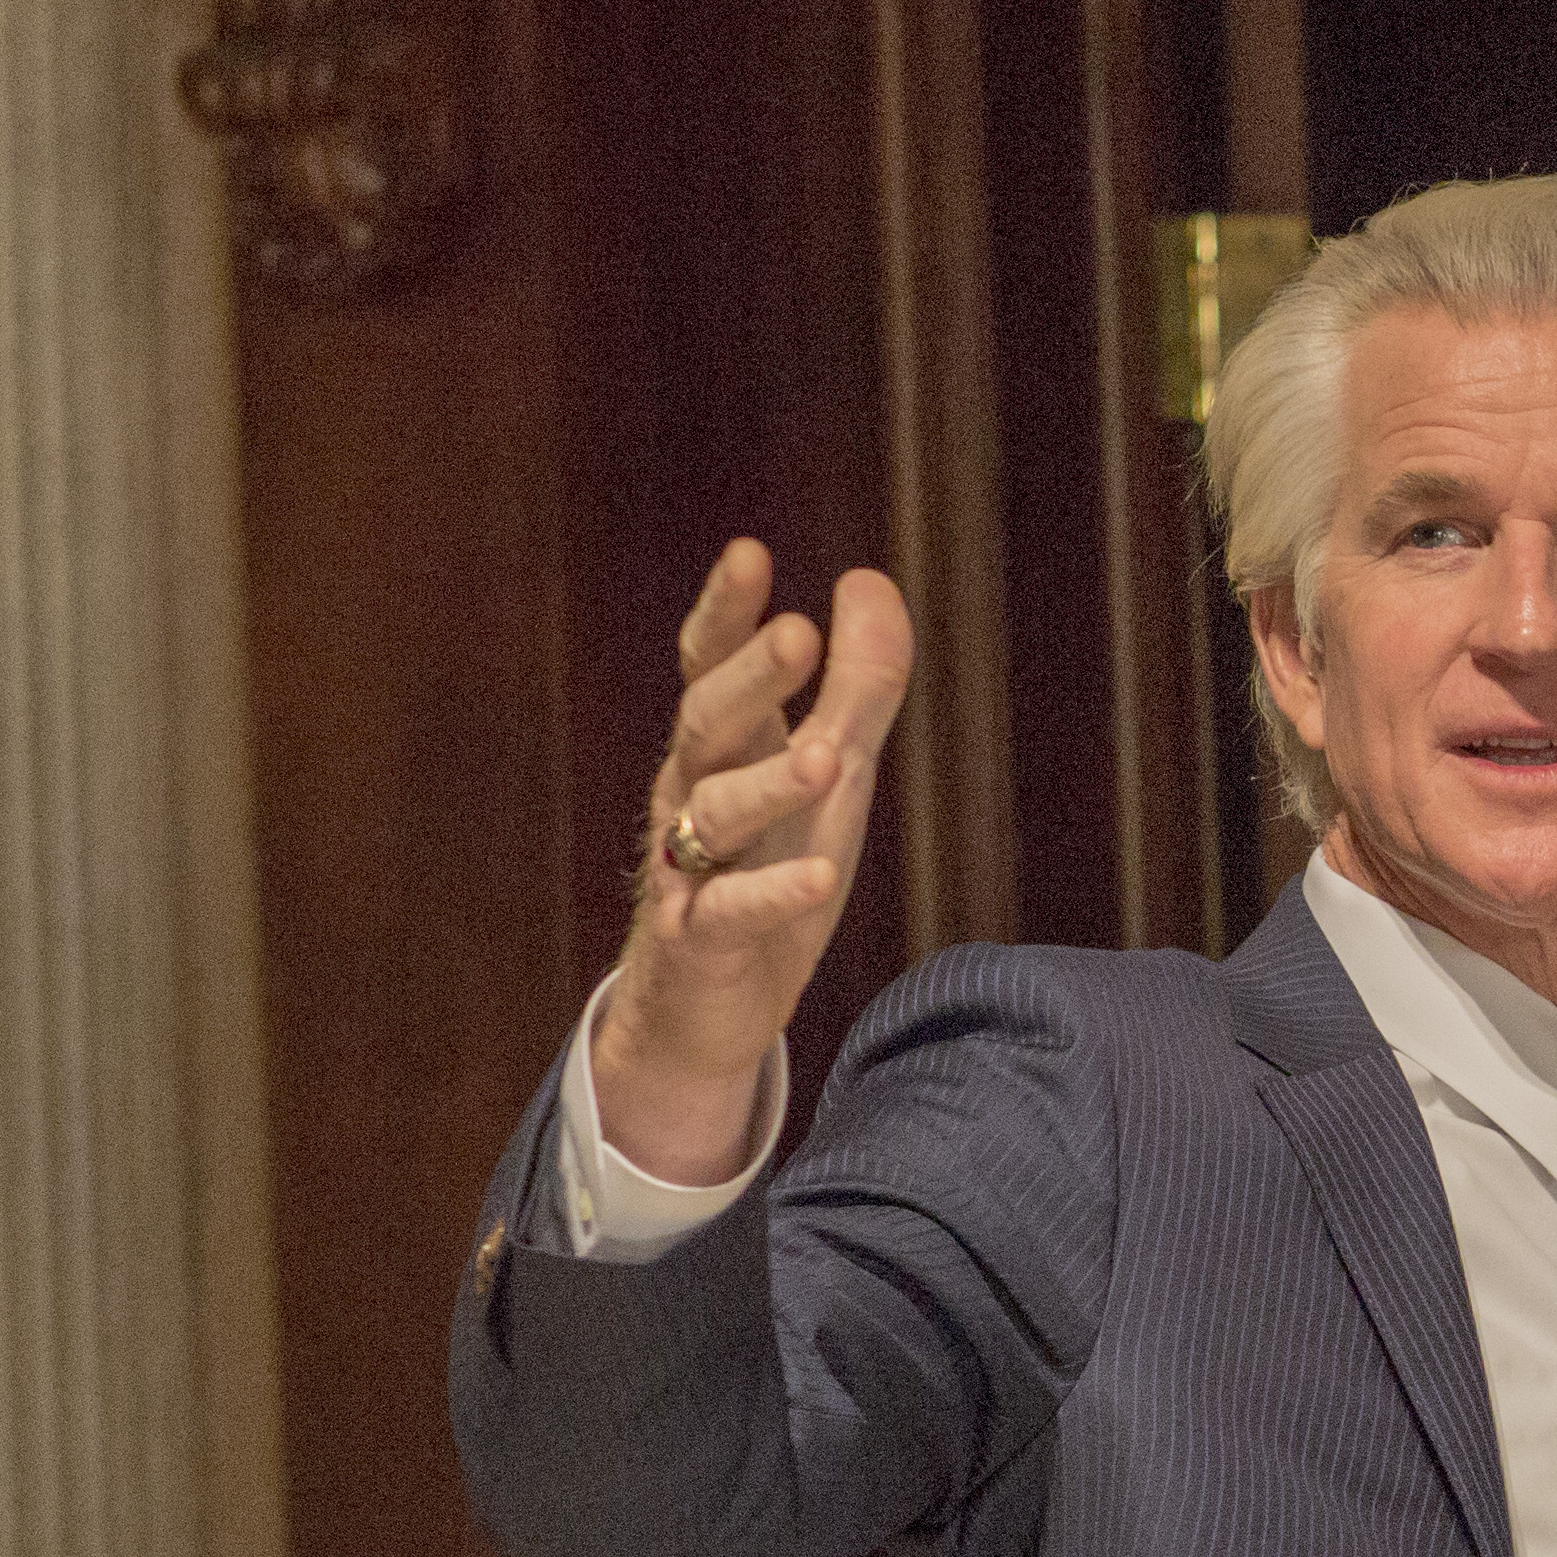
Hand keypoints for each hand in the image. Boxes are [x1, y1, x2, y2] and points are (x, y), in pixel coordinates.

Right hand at [596, 543, 915, 1182]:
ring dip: (769, 784)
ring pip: (714, 816)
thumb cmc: (767, 867)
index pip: (709, 666)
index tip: (749, 554)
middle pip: (709, 725)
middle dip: (750, 680)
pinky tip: (819, 877)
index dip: (725, 614)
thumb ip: (857, 684)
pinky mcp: (699, 942)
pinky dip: (772, 895)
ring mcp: (687, 870)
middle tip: (796, 634)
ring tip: (826, 759)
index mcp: (722, 748)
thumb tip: (869, 579)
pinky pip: (730, 913)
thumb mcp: (828, 773)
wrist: (709, 1002)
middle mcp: (690, 797)